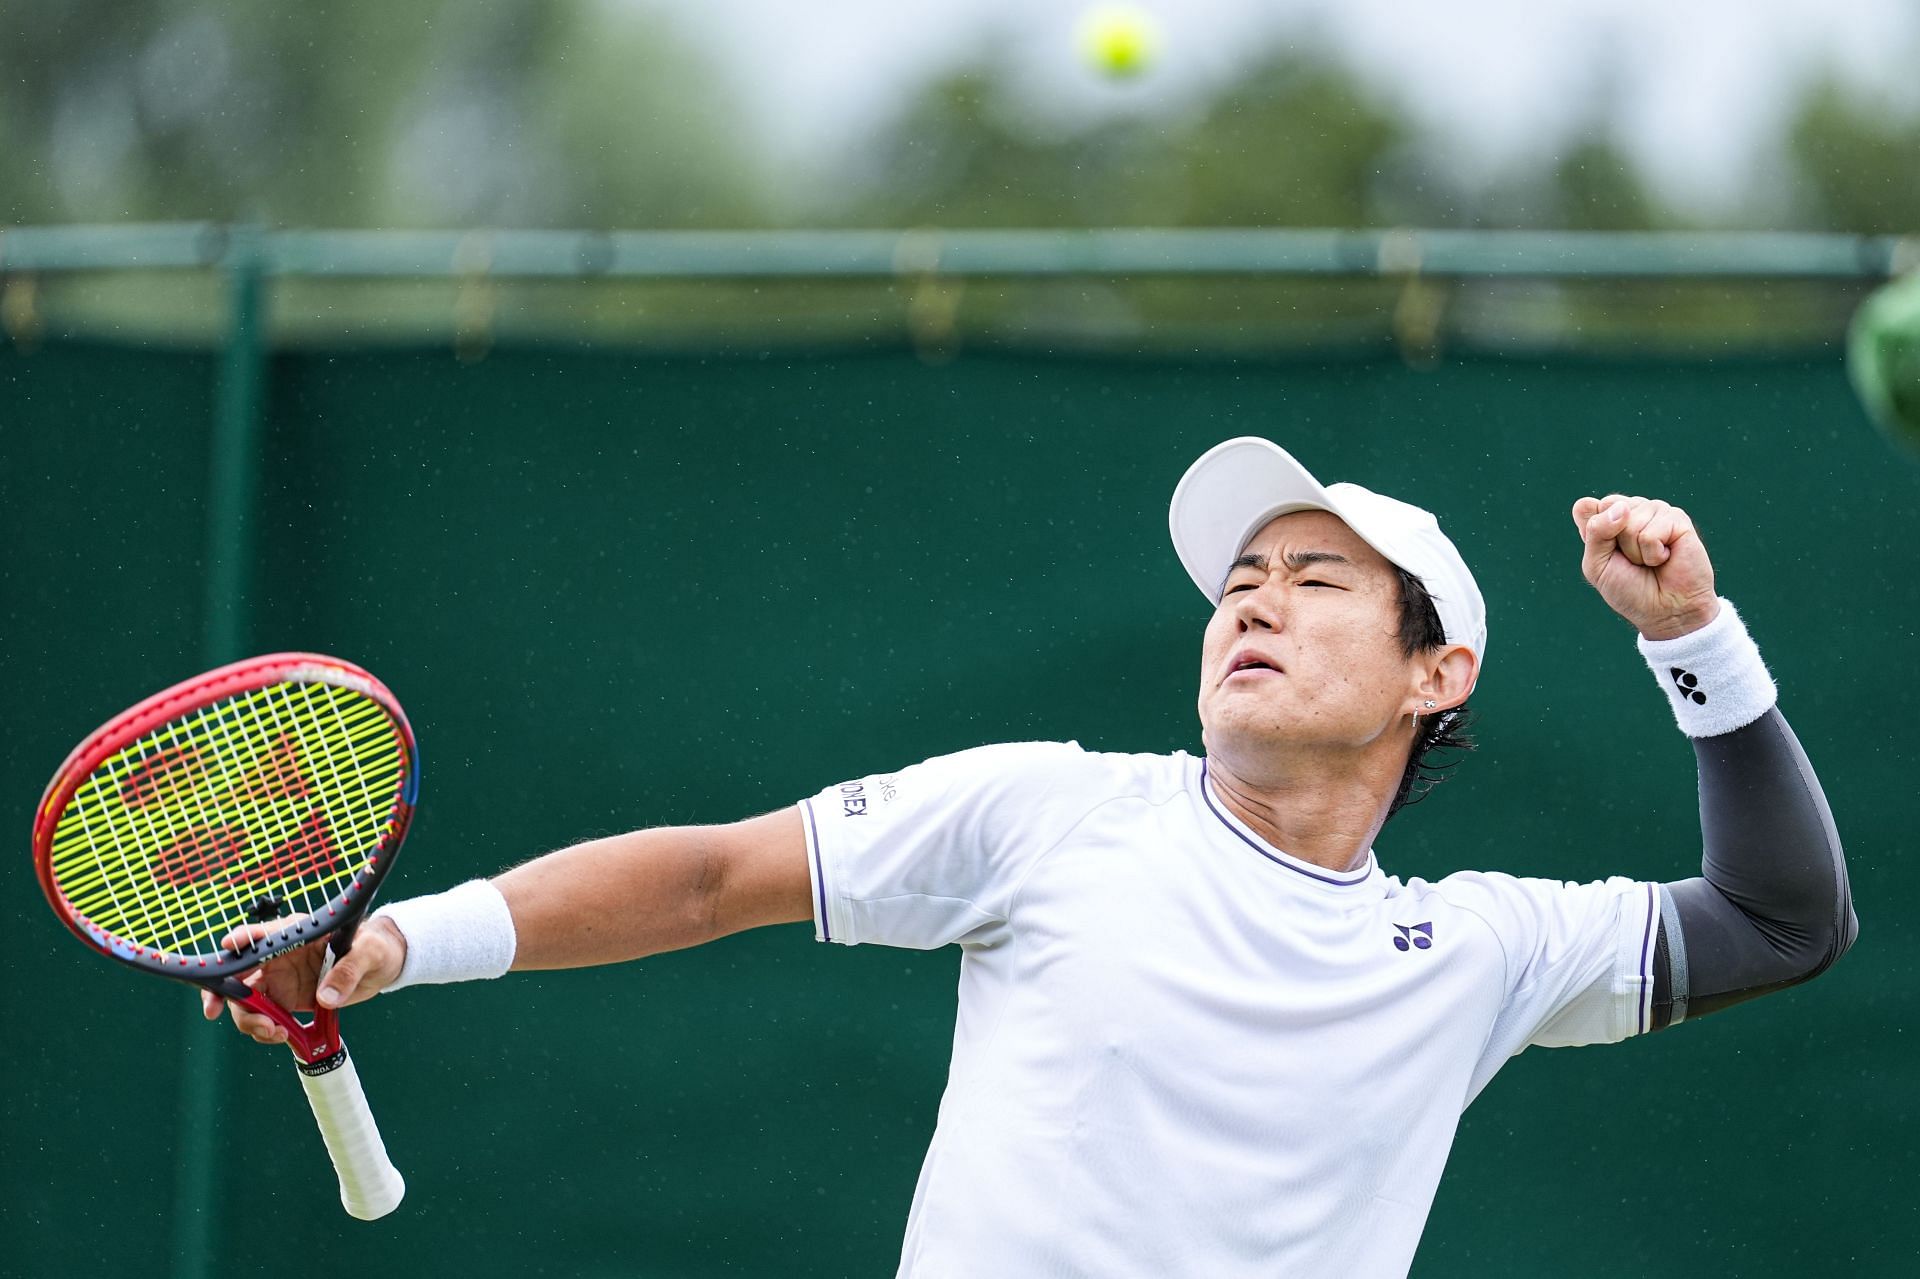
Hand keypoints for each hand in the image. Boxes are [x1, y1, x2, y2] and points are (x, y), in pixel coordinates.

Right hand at [200, 916, 407, 1045]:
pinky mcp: (286, 1000)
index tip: (225, 958)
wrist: (382, 964)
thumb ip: (348, 970)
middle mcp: (278, 957)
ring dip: (250, 1020)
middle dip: (223, 994)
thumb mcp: (368, 952)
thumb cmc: (374, 945)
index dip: (238, 944)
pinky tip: (284, 1036)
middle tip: (216, 1012)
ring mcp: (279, 980)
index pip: (259, 935)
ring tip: (276, 1033)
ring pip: (246, 1001)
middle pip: (237, 974)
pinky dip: (267, 1031)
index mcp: (294, 935)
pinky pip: (265, 1018)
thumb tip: (327, 997)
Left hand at [1571, 494, 1719, 639]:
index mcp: (1609, 517)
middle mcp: (1633, 509)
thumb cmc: (1630, 589)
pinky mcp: (1678, 519)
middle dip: (1615, 543)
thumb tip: (1621, 508)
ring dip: (1636, 551)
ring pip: (1630, 521)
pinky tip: (1665, 558)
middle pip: (1609, 508)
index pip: (1586, 507)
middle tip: (1632, 560)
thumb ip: (1596, 531)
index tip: (1607, 555)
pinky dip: (1653, 554)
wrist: (1665, 611)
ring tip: (1650, 561)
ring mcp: (1656, 511)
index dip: (1593, 533)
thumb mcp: (1597, 565)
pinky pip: (1651, 533)